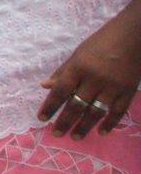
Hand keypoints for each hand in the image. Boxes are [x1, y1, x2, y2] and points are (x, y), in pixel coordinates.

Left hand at [40, 16, 140, 137]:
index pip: (60, 91)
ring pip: (96, 112)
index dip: (50, 106)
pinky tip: (101, 132)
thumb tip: (45, 86)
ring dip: (84, 126)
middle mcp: (94, 79)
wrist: (133, 37)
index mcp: (78, 68)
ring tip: (75, 137)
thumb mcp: (78, 53)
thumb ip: (63, 71)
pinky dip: (109, 123)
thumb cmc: (101, 43)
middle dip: (65, 121)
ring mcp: (113, 87)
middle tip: (57, 134)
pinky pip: (117, 112)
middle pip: (76, 105)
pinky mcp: (128, 91)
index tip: (42, 118)